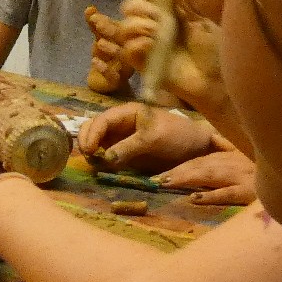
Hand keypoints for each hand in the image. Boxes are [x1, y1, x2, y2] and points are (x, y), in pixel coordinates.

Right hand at [78, 103, 218, 173]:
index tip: (90, 150)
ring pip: (96, 142)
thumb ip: (129, 147)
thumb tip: (105, 159)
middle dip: (86, 140)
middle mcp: (120, 124)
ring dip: (90, 152)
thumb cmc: (177, 135)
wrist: (195, 148)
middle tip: (88, 157)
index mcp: (127, 113)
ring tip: (93, 163)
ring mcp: (120, 139)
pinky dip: (99, 161)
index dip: (92, 133)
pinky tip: (100, 168)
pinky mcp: (123, 154)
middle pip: (93, 128)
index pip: (102, 120)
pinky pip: (106, 156)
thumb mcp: (153, 139)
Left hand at [84, 7, 131, 95]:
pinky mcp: (117, 83)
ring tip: (99, 42)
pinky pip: (114, 77)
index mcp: (129, 40)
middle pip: (125, 41)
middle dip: (112, 31)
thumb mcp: (100, 39)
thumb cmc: (105, 56)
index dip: (110, 22)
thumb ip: (95, 25)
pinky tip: (94, 61)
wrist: (103, 82)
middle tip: (98, 24)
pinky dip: (105, 69)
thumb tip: (89, 8)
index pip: (123, 28)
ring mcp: (126, 69)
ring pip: (123, 59)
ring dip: (112, 49)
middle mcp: (131, 54)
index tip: (95, 17)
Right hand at [115, 0, 230, 122]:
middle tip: (157, 16)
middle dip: (139, 7)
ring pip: (125, 27)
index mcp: (168, 11)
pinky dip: (136, 44)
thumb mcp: (202, 16)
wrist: (218, 80)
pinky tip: (152, 45)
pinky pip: (127, 50)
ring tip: (157, 33)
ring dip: (138, 25)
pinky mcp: (143, 65)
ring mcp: (147, 46)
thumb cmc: (215, 49)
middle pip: (129, 7)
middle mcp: (154, 26)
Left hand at [157, 147, 257, 205]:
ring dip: (187, 179)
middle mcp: (235, 165)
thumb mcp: (252, 161)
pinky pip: (228, 193)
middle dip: (177, 172)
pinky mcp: (251, 193)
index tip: (160, 175)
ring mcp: (243, 178)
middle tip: (155, 181)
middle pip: (201, 167)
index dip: (181, 166)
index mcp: (233, 157)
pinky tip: (195, 198)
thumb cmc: (274, 170)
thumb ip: (232, 157)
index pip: (202, 160)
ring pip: (210, 176)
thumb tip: (211, 162)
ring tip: (167, 184)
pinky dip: (211, 195)